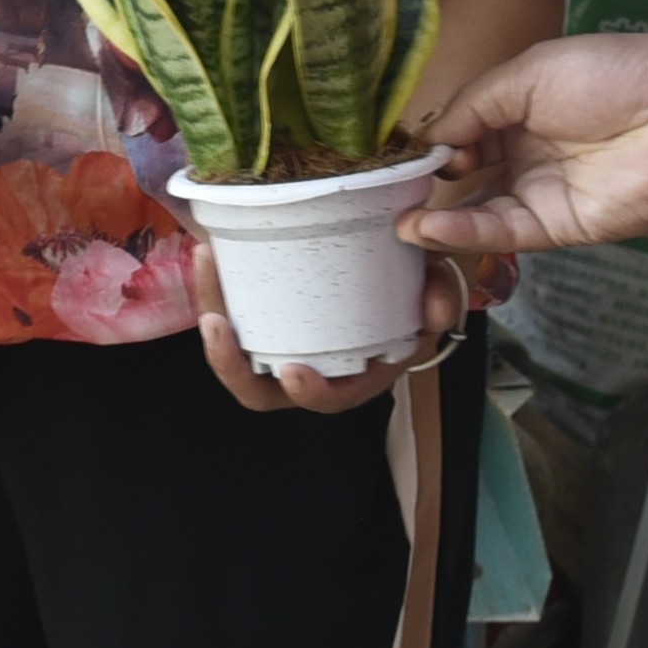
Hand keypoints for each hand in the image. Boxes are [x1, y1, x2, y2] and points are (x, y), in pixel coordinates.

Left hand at [194, 245, 458, 414]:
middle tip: (216, 325)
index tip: (293, 372)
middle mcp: (312, 366)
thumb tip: (435, 308)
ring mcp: (281, 341)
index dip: (310, 392)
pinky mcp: (261, 314)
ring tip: (207, 264)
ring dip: (213, 313)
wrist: (398, 254)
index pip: (329, 398)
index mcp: (356, 373)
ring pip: (233, 350)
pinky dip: (216, 287)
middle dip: (230, 365)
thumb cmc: (416, 281)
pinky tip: (210, 250)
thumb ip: (440, 295)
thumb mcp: (436, 286)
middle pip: (260, 391)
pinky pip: (230, 311)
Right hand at [403, 32, 647, 255]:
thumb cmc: (613, 75)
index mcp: (514, 109)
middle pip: (461, 179)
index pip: (456, 133)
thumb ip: (475, 106)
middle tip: (380, 198)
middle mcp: (522, 153)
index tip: (391, 155)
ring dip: (435, 220)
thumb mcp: (529, 73)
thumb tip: (431, 142)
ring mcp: (538, 193)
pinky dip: (464, 232)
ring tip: (396, 223)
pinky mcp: (558, 227)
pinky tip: (430, 227)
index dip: (425, 145)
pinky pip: (503, 232)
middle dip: (422, 190)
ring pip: (476, 213)